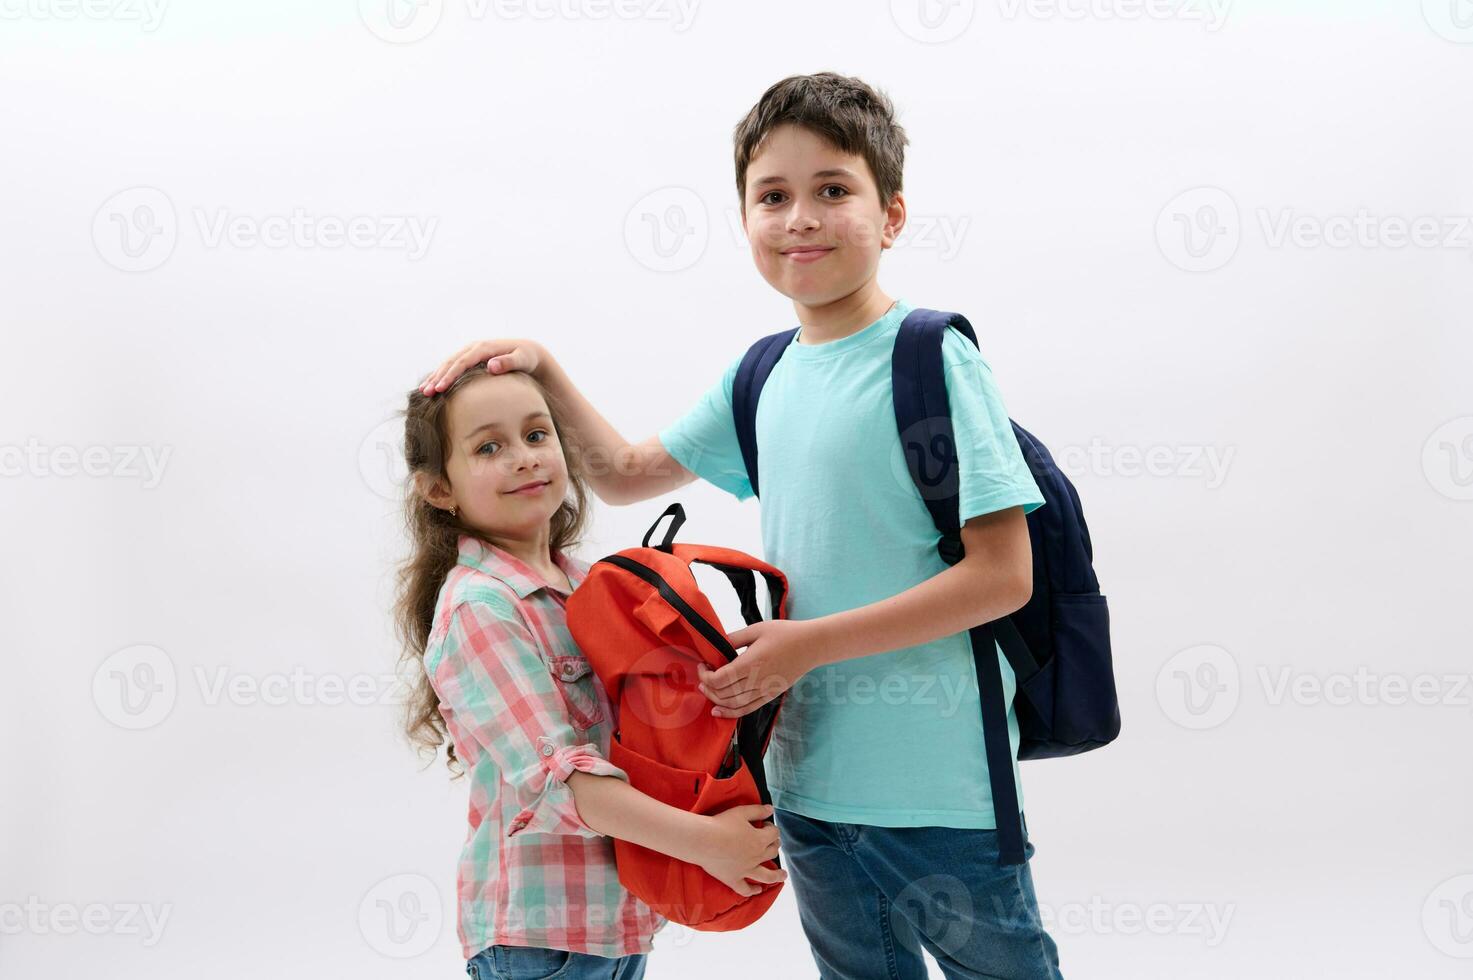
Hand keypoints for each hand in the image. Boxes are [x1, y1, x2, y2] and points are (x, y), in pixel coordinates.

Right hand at [420, 338, 547, 394]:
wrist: (527, 351)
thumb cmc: (526, 357)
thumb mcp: (522, 359)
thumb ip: (508, 362)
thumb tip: (491, 365)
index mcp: (483, 348)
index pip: (462, 362)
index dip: (450, 375)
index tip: (440, 388)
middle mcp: (473, 348)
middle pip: (450, 363)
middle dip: (437, 377)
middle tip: (426, 392)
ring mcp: (470, 352)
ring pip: (448, 364)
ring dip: (435, 377)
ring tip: (423, 391)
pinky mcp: (469, 359)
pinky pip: (452, 367)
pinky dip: (441, 376)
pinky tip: (432, 386)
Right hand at [692, 804, 784, 896]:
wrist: (702, 841)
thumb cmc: (721, 824)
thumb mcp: (741, 812)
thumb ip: (758, 811)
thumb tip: (771, 809)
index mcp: (760, 840)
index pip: (774, 833)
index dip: (771, 827)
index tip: (765, 824)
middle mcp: (756, 857)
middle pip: (772, 852)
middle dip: (774, 846)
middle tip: (772, 843)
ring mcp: (746, 870)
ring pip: (767, 876)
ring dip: (777, 875)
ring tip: (783, 875)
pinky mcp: (734, 880)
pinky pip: (745, 889)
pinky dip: (753, 891)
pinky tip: (758, 890)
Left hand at [698, 619, 822, 718]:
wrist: (811, 646)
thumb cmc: (786, 634)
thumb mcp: (757, 629)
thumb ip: (734, 638)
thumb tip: (715, 644)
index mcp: (752, 662)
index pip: (720, 678)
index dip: (705, 675)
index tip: (703, 665)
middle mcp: (758, 680)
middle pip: (724, 693)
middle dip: (707, 687)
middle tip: (702, 677)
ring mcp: (765, 690)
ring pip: (733, 704)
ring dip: (716, 700)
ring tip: (707, 690)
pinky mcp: (770, 696)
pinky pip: (747, 709)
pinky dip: (730, 712)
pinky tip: (719, 710)